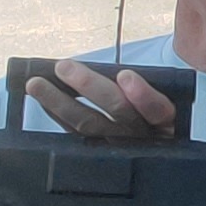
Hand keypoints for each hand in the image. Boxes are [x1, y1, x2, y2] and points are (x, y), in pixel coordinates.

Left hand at [25, 60, 177, 139]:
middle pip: (119, 114)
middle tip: (64, 67)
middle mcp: (144, 136)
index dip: (143, 96)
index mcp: (168, 121)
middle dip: (90, 87)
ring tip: (36, 83)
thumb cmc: (158, 111)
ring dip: (60, 102)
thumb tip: (140, 56)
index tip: (126, 76)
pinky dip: (57, 114)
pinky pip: (75, 133)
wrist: (152, 141)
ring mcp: (119, 145)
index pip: (158, 111)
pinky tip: (42, 100)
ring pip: (90, 125)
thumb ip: (153, 82)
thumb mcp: (169, 96)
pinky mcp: (99, 148)